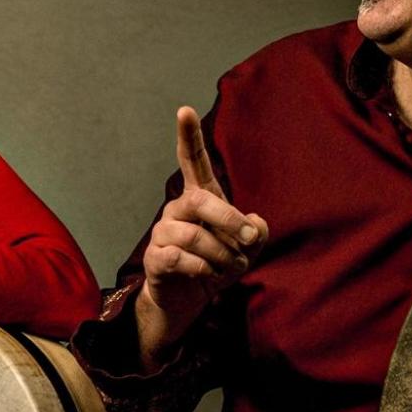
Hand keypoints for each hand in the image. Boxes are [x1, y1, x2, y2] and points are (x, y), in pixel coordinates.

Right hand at [136, 107, 266, 360]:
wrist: (188, 301)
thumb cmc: (217, 266)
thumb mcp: (246, 250)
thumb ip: (257, 233)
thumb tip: (254, 224)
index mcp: (199, 199)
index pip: (191, 162)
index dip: (188, 137)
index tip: (185, 110)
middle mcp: (177, 210)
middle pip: (199, 201)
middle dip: (229, 221)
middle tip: (249, 240)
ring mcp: (163, 233)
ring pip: (193, 236)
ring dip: (221, 255)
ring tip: (229, 267)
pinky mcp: (155, 258)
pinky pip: (180, 258)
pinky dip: (202, 269)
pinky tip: (206, 275)